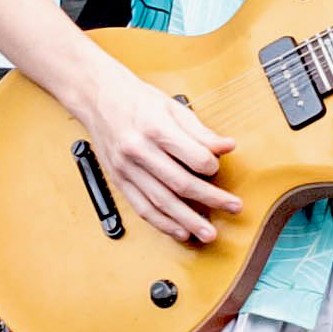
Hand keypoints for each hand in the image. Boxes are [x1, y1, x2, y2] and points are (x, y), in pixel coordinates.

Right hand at [67, 63, 236, 247]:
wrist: (98, 98)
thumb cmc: (137, 101)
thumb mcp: (173, 107)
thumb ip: (200, 132)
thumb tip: (227, 147)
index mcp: (156, 128)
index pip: (193, 156)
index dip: (212, 166)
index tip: (218, 168)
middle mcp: (139, 150)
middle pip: (181, 183)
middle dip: (211, 199)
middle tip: (234, 207)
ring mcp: (127, 168)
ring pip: (162, 202)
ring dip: (188, 220)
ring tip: (208, 233)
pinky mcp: (119, 181)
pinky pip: (142, 208)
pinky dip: (163, 223)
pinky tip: (180, 231)